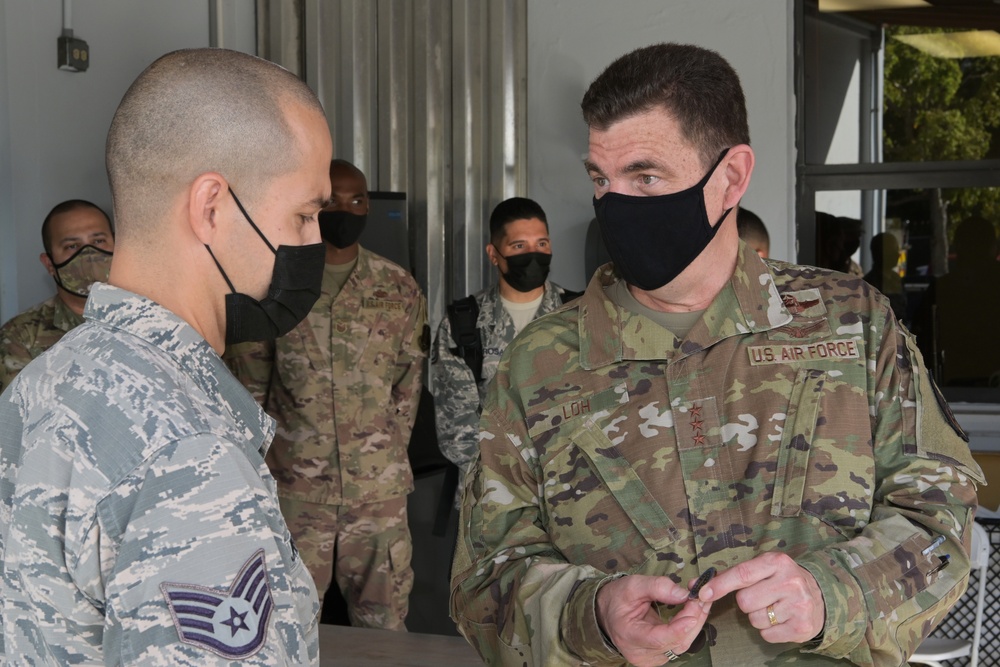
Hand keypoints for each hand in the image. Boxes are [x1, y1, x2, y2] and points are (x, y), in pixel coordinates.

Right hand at [596, 575, 711, 666]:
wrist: (608, 612)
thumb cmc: (618, 597)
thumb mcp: (633, 585)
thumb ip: (658, 587)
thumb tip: (684, 594)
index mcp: (628, 635)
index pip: (657, 639)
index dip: (678, 628)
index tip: (693, 611)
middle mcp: (639, 653)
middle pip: (674, 643)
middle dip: (692, 619)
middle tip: (702, 597)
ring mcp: (650, 658)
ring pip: (681, 645)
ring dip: (694, 623)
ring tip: (701, 602)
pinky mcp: (658, 656)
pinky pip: (679, 644)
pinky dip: (689, 628)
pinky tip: (693, 612)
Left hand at [698, 552, 824, 643]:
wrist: (820, 597)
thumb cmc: (782, 580)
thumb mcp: (764, 568)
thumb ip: (733, 575)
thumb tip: (697, 584)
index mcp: (777, 562)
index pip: (742, 574)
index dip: (720, 585)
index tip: (703, 592)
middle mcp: (790, 581)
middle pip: (745, 601)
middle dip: (747, 603)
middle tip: (762, 597)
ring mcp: (798, 605)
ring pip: (755, 619)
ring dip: (758, 617)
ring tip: (773, 608)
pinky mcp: (802, 626)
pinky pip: (767, 635)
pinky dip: (769, 630)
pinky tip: (781, 620)